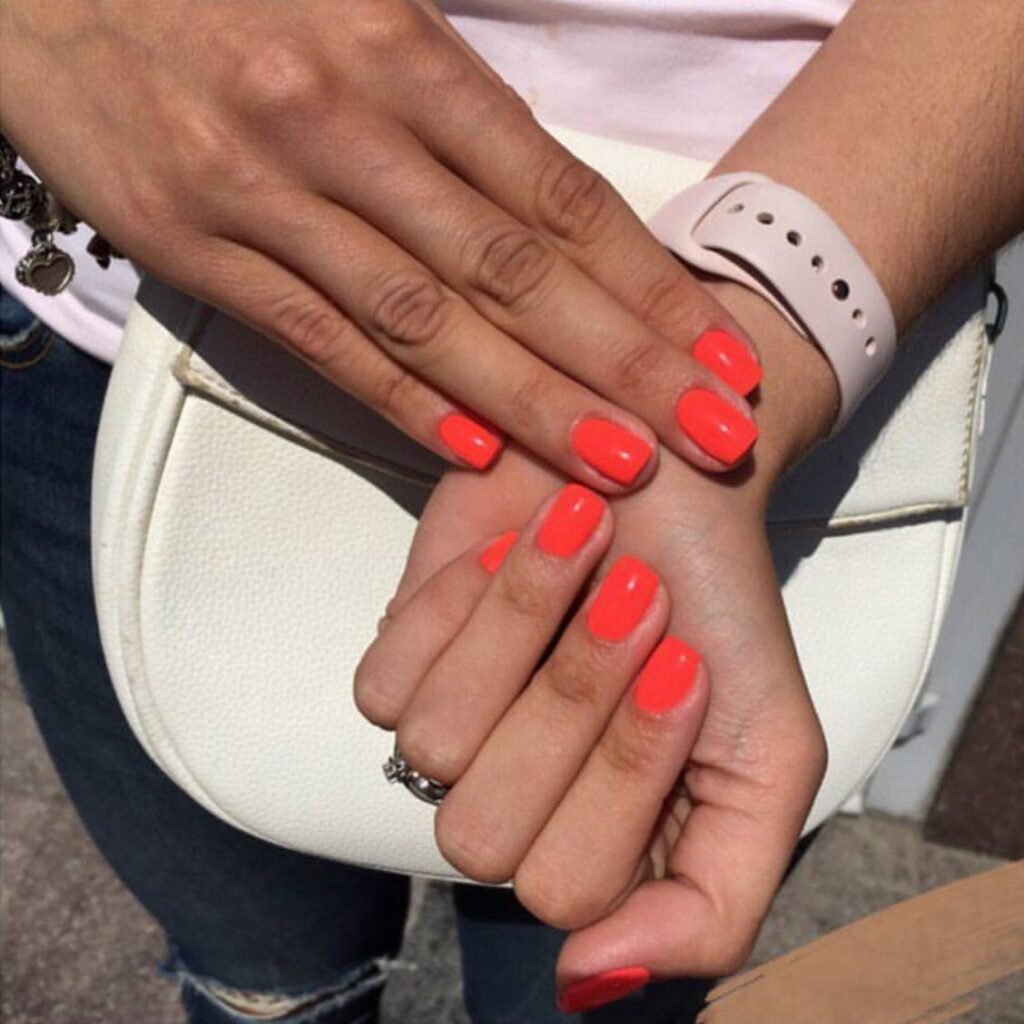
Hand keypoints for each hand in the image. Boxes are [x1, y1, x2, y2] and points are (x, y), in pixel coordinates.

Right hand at [1, 0, 761, 486]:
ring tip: (623, 464)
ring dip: (535, 402)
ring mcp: (267, 197)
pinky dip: (400, 402)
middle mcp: (345, 127)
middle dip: (629, 361)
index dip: (650, 282)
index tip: (722, 350)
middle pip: (516, 271)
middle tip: (713, 430)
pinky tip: (475, 452)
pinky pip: (318, 342)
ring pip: (428, 322)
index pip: (558, 195)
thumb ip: (457, 79)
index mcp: (400, 47)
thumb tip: (549, 188)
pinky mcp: (197, 253)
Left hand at [356, 447, 825, 1010]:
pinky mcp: (395, 669)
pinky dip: (458, 599)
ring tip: (582, 544)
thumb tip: (588, 985)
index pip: (569, 892)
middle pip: (483, 838)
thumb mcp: (771, 758)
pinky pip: (384, 681)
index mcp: (609, 852)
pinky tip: (509, 549)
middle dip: (572, 696)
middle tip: (634, 597)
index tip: (686, 665)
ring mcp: (451, 742)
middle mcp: (520, 810)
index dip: (625, 772)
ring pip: (432, 750)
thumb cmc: (717, 607)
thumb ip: (716, 901)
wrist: (665, 479)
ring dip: (521, 625)